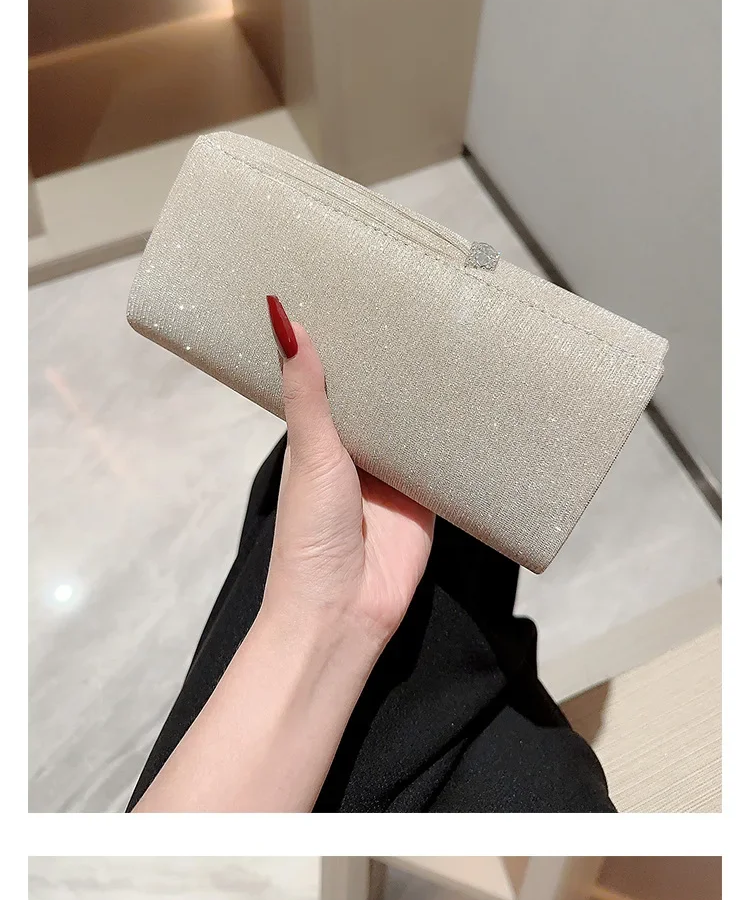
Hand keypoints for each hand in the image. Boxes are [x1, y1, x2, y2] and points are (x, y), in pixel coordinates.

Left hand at [262, 299, 433, 667]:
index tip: (368, 289)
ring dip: (434, 395)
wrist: (343, 610)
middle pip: (385, 396)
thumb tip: (283, 316)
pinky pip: (450, 460)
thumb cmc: (310, 535)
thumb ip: (306, 389)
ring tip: (465, 336)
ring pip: (420, 424)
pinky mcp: (431, 499)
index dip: (351, 340)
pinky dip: (464, 437)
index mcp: (321, 435)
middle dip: (402, 362)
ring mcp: (397, 475)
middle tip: (432, 302)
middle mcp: (359, 450)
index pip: (337, 375)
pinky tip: (487, 398)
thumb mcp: (311, 451)